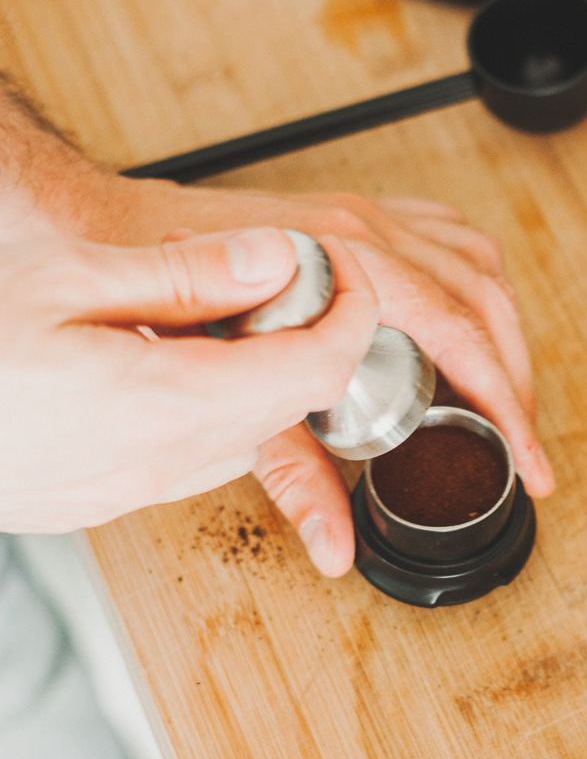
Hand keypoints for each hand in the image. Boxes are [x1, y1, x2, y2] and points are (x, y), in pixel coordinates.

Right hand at [0, 228, 376, 532]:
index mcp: (158, 404)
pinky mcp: (100, 499)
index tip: (341, 276)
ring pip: (242, 438)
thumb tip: (272, 259)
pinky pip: (192, 459)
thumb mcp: (65, 277)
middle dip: (306, 341)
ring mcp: (125, 491)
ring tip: (212, 317)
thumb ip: (183, 275)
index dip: (348, 316)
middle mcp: (155, 464)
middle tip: (275, 281)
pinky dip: (211, 409)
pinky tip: (167, 365)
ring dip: (258, 380)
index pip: (310, 369)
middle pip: (285, 407)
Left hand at [91, 176, 554, 573]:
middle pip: (487, 303)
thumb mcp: (237, 398)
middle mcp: (368, 230)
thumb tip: (334, 543)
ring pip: (478, 264)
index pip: (463, 338)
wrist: (119, 231)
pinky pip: (448, 236)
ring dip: (504, 332)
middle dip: (519, 382)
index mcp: (350, 265)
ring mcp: (366, 214)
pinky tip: (472, 318)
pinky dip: (474, 284)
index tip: (529, 460)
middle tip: (524, 446)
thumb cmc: (167, 300)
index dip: (509, 408)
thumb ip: (295, 476)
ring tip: (509, 393)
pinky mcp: (357, 213)